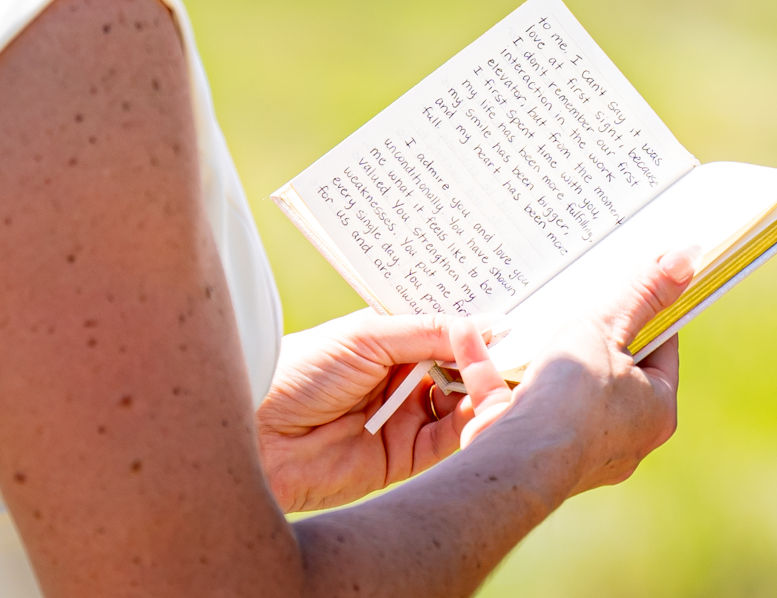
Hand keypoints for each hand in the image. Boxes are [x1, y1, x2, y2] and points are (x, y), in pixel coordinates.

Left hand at [256, 310, 498, 511]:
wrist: (258, 438)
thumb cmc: (300, 373)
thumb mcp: (367, 336)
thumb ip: (429, 331)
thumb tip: (487, 324)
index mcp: (387, 342)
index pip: (443, 332)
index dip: (474, 327)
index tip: (511, 317)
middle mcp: (399, 380)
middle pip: (458, 368)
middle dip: (485, 358)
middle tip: (518, 346)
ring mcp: (403, 418)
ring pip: (461, 404)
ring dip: (483, 390)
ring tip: (500, 374)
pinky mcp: (405, 458)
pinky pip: (450, 440)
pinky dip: (472, 424)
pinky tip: (483, 404)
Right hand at [456, 248, 693, 499]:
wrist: (519, 463)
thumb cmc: (575, 399)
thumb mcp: (610, 327)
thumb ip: (643, 292)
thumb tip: (688, 255)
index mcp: (656, 411)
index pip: (661, 349)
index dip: (647, 312)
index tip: (631, 283)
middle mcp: (622, 439)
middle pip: (610, 370)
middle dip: (589, 333)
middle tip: (576, 294)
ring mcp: (573, 450)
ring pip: (558, 390)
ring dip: (538, 353)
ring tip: (525, 314)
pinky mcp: (525, 450)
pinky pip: (508, 400)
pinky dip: (489, 369)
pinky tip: (468, 333)